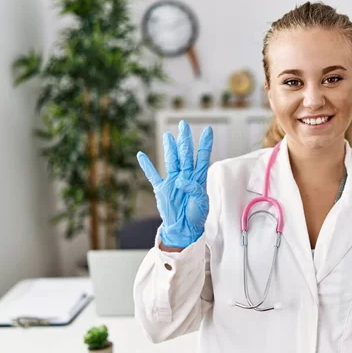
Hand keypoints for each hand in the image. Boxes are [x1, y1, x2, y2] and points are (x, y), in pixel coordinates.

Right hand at [136, 120, 212, 248]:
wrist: (184, 228)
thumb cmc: (196, 216)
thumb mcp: (201, 203)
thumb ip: (194, 190)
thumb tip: (182, 180)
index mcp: (198, 178)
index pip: (202, 157)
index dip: (205, 144)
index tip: (209, 129)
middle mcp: (186, 176)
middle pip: (185, 154)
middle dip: (185, 139)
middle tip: (184, 124)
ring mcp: (173, 181)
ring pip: (171, 160)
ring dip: (169, 148)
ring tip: (168, 135)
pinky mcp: (162, 189)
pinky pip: (153, 175)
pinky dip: (147, 166)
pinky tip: (141, 155)